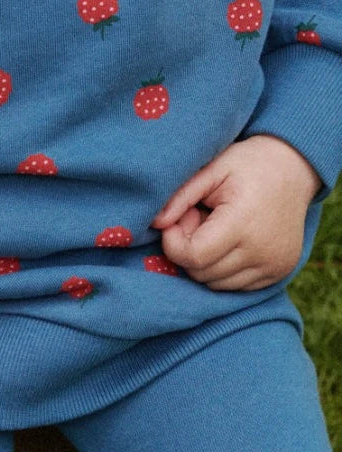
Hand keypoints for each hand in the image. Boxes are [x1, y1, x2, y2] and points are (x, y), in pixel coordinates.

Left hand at [152, 135, 320, 290]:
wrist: (296, 168)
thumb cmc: (247, 166)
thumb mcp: (212, 170)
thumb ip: (180, 197)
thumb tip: (155, 224)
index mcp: (244, 223)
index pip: (193, 257)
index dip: (175, 243)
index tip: (179, 220)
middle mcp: (263, 251)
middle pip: (201, 273)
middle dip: (189, 250)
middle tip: (198, 221)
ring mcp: (274, 265)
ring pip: (214, 283)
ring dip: (205, 262)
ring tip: (215, 230)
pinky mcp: (279, 273)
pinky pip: (234, 286)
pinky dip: (222, 269)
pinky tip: (231, 242)